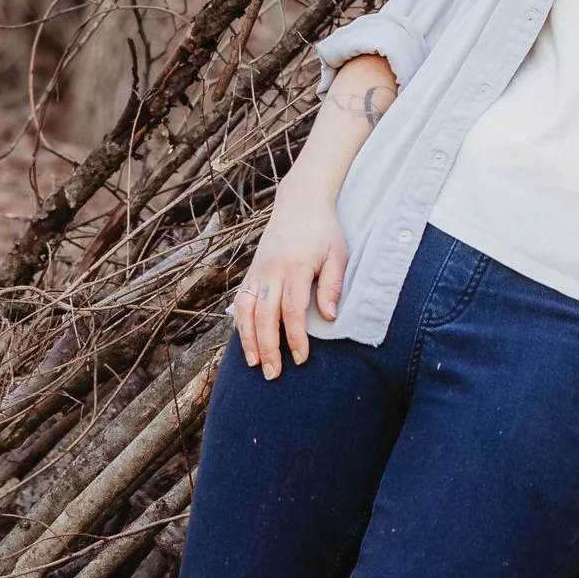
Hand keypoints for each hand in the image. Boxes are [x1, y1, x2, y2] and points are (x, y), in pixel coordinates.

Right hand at [234, 183, 347, 376]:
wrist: (300, 203)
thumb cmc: (324, 231)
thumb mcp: (338, 253)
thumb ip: (332, 284)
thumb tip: (329, 317)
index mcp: (294, 265)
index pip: (292, 309)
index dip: (295, 337)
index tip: (301, 358)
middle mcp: (271, 269)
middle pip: (264, 315)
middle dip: (268, 347)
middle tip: (273, 374)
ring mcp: (257, 270)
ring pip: (245, 310)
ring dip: (248, 339)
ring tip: (254, 364)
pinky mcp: (251, 271)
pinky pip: (240, 300)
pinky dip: (240, 323)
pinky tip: (246, 342)